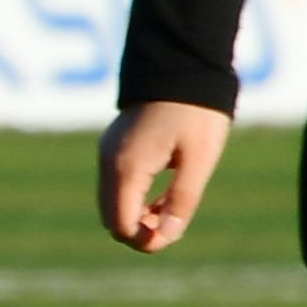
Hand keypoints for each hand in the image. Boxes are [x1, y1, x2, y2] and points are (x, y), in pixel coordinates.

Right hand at [98, 99, 230, 252]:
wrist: (181, 65)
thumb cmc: (196, 112)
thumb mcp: (199, 159)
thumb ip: (182, 200)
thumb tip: (167, 237)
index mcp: (127, 168)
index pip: (120, 225)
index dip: (144, 241)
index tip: (173, 236)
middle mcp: (109, 162)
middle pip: (110, 218)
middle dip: (139, 231)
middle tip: (175, 224)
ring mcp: (108, 153)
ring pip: (111, 203)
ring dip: (138, 215)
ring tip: (174, 208)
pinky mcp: (113, 147)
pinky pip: (116, 185)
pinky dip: (135, 199)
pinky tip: (164, 194)